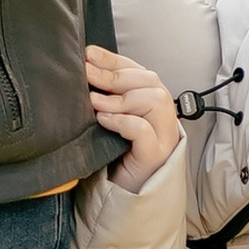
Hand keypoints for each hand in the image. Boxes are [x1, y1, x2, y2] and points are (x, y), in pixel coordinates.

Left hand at [88, 44, 181, 193]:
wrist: (127, 195)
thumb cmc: (118, 155)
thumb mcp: (110, 119)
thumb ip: (106, 97)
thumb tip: (84, 69)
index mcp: (153, 102)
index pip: (137, 71)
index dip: (113, 60)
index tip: (88, 53)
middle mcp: (164, 115)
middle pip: (149, 82)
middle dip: (113, 75)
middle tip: (86, 74)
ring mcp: (164, 135)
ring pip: (153, 100)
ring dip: (120, 98)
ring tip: (94, 103)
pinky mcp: (156, 155)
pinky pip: (144, 130)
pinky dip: (123, 121)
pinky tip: (104, 121)